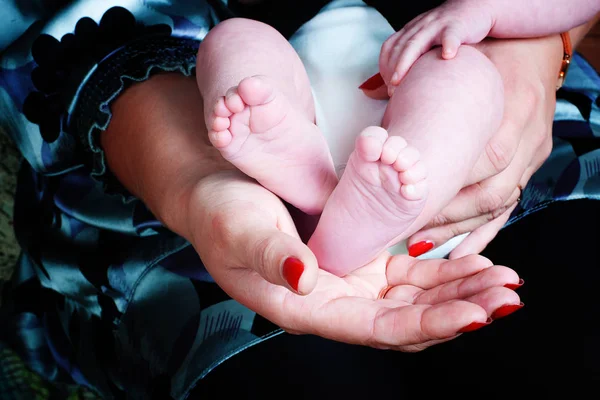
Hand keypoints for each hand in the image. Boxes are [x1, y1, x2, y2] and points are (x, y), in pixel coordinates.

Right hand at [186, 170, 522, 351]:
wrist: (219, 192)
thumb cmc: (219, 214)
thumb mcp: (239, 230)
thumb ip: (271, 255)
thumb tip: (304, 277)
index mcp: (306, 308)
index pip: (375, 328)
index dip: (426, 324)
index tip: (473, 316)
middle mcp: (335, 302)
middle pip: (408, 319)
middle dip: (460, 311)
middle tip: (506, 296)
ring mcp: (351, 281)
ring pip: (416, 298)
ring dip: (460, 292)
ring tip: (503, 281)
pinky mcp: (360, 258)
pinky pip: (409, 273)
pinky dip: (443, 270)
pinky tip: (474, 263)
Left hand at [379, 0, 491, 90]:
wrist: (477, 7)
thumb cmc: (450, 32)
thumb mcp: (428, 41)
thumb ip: (415, 57)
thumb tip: (401, 84)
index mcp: (412, 30)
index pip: (391, 46)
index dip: (385, 65)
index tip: (386, 86)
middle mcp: (421, 27)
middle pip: (401, 47)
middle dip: (393, 69)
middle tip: (391, 91)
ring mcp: (437, 25)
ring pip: (418, 42)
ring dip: (407, 62)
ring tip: (402, 81)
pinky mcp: (458, 26)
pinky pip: (451, 36)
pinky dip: (449, 45)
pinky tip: (448, 56)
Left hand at [406, 35, 561, 257]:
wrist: (534, 42)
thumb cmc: (491, 52)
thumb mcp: (460, 59)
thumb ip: (420, 82)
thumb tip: (366, 91)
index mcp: (513, 108)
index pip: (482, 159)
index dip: (447, 187)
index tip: (408, 203)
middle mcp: (527, 137)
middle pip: (490, 191)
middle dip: (449, 217)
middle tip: (411, 233)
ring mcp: (533, 154)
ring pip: (499, 204)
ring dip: (461, 229)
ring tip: (425, 244)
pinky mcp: (532, 165)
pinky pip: (510, 206)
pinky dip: (485, 230)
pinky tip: (461, 251)